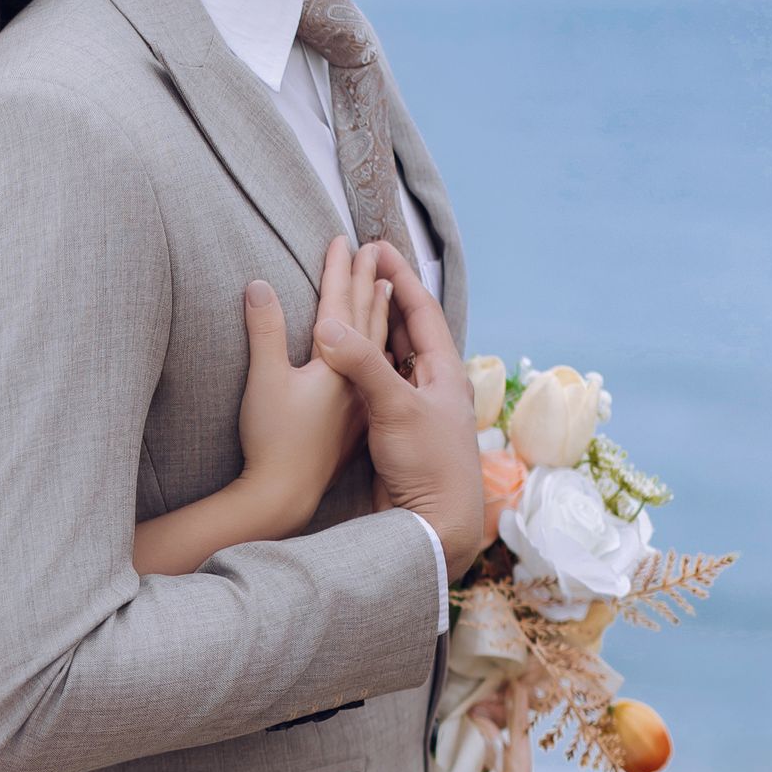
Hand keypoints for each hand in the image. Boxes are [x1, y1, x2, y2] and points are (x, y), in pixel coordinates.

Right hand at [310, 246, 483, 578]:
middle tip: (361, 265)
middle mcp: (433, 386)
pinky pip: (379, 385)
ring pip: (394, 358)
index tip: (376, 247)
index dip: (399, 276)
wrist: (431, 524)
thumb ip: (362, 364)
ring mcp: (416, 409)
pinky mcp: (397, 432)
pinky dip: (362, 364)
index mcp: (444, 372)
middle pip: (409, 329)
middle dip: (385, 296)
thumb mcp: (395, 407)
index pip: (421, 310)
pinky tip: (345, 360)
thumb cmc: (426, 465)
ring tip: (351, 300)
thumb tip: (328, 324)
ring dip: (373, 329)